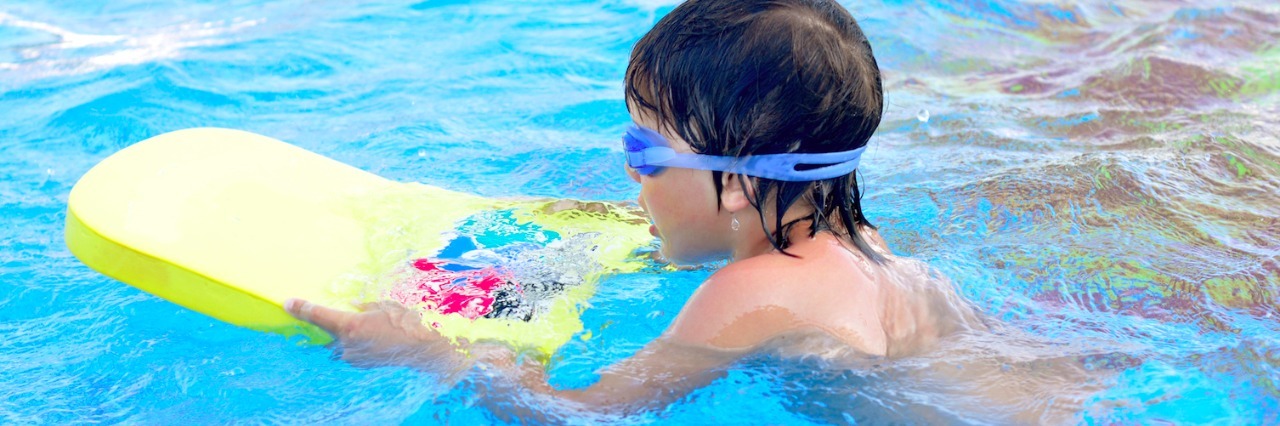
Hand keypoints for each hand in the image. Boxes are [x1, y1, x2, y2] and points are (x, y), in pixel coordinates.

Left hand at [285, 298, 466, 369]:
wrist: (426, 351)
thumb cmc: (407, 324)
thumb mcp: (386, 307)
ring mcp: (354, 359)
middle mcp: (347, 345)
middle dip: (335, 328)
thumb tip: (354, 305)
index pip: (318, 316)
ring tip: (375, 332)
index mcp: (349, 326)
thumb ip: (365, 306)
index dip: (301, 308)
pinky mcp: (363, 367)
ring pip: (342, 346)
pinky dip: (361, 346)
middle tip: (355, 322)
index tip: (288, 303)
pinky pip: (354, 354)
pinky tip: (379, 341)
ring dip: (351, 338)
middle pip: (328, 334)